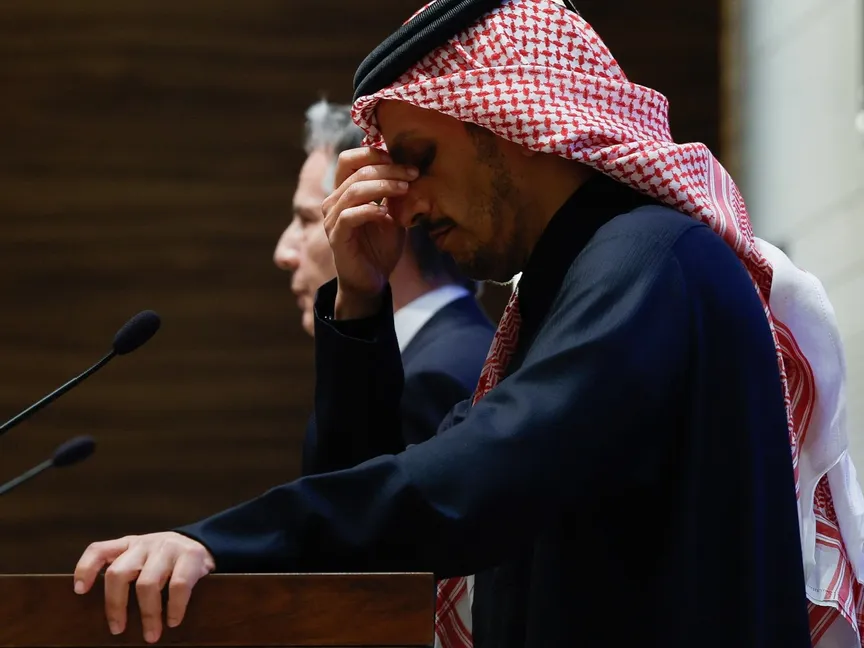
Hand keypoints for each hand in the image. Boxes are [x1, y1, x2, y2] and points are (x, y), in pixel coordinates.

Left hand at [73, 532, 214, 643]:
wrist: (205, 545)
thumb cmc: (167, 561)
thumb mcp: (144, 559)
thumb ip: (126, 571)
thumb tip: (104, 611)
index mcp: (130, 544)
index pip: (100, 550)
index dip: (86, 569)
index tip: (80, 592)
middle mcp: (146, 543)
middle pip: (119, 572)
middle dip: (115, 605)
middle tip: (118, 629)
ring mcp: (168, 548)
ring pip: (147, 583)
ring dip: (148, 614)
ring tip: (151, 635)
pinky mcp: (191, 556)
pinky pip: (178, 586)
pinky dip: (174, 608)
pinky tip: (173, 620)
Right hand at [322, 147, 417, 318]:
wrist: (372, 280)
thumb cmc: (381, 247)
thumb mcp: (393, 215)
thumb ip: (395, 194)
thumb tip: (409, 169)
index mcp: (344, 191)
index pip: (349, 160)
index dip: (373, 154)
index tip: (401, 158)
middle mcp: (333, 201)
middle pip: (356, 171)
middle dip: (387, 169)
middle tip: (412, 173)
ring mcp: (332, 219)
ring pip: (353, 190)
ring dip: (382, 186)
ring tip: (405, 188)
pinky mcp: (336, 237)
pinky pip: (349, 216)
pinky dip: (370, 211)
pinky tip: (387, 215)